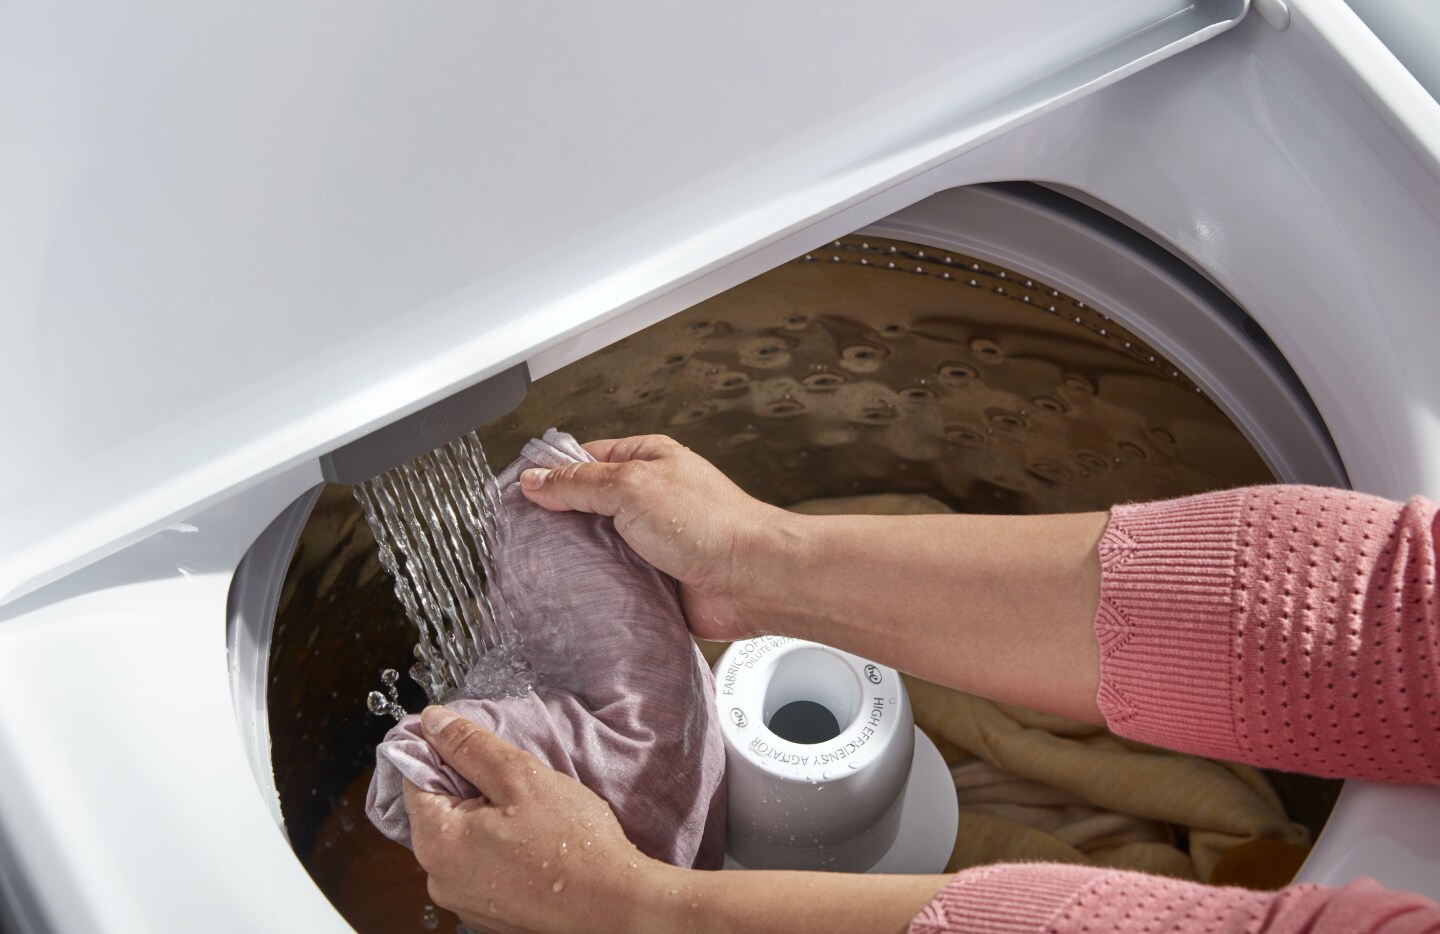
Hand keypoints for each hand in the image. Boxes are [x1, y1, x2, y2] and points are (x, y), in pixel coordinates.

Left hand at [403, 706, 668, 933]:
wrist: (614, 904)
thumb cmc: (573, 845)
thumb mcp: (520, 776)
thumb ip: (470, 746)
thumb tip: (433, 722)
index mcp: (437, 842)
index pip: (414, 778)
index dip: (442, 751)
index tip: (475, 745)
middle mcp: (439, 879)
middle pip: (437, 810)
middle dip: (470, 787)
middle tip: (514, 782)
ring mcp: (463, 900)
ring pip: (461, 839)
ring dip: (487, 819)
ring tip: (530, 815)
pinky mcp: (489, 913)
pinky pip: (480, 867)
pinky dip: (499, 850)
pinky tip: (532, 843)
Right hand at [518, 434, 788, 641]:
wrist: (750, 579)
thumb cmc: (710, 523)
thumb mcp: (631, 486)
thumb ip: (579, 483)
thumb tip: (536, 480)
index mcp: (646, 460)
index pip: (584, 459)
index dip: (550, 475)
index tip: (518, 493)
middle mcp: (649, 498)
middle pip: (586, 506)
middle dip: (558, 521)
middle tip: (524, 536)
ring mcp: (651, 540)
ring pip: (596, 547)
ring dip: (577, 558)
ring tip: (543, 568)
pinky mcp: (653, 579)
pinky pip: (612, 580)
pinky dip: (595, 587)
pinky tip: (574, 593)